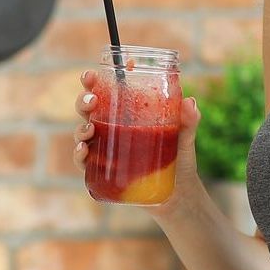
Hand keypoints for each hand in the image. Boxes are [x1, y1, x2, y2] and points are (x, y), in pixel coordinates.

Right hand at [72, 69, 202, 217]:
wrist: (178, 194)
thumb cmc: (179, 159)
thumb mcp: (185, 137)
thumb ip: (188, 121)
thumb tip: (190, 102)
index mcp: (127, 115)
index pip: (107, 94)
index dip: (94, 83)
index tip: (91, 74)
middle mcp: (112, 130)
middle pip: (89, 110)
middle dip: (84, 101)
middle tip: (91, 100)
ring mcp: (105, 151)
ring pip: (83, 134)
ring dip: (80, 128)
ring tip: (89, 129)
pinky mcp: (103, 172)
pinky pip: (85, 163)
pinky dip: (80, 156)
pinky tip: (84, 151)